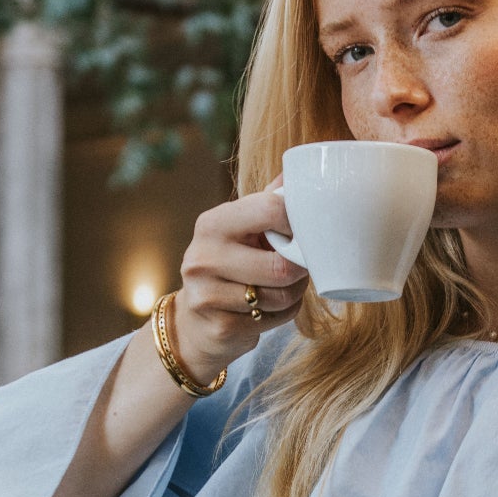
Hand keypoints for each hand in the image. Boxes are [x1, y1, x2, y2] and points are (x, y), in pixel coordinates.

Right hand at [172, 179, 308, 381]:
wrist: (195, 322)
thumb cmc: (230, 265)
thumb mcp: (241, 229)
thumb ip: (268, 201)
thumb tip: (299, 169)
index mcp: (213, 223)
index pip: (271, 209)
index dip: (297, 223)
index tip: (302, 233)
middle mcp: (203, 256)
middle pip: (281, 266)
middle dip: (300, 270)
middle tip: (300, 269)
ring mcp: (207, 294)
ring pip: (281, 296)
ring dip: (294, 295)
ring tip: (285, 288)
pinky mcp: (219, 327)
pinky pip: (274, 319)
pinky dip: (282, 315)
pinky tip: (270, 309)